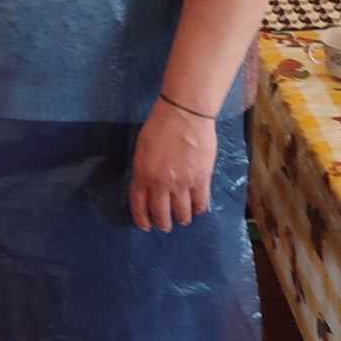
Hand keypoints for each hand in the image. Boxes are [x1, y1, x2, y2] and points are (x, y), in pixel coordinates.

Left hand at [129, 99, 216, 232]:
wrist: (185, 113)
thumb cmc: (161, 125)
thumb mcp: (142, 148)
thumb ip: (144, 169)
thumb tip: (148, 184)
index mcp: (143, 174)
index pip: (139, 205)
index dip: (142, 219)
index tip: (146, 226)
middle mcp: (160, 183)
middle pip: (161, 214)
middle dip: (163, 224)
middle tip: (166, 226)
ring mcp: (182, 183)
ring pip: (182, 213)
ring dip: (182, 219)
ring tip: (184, 219)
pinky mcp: (201, 179)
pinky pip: (200, 203)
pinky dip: (199, 209)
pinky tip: (199, 209)